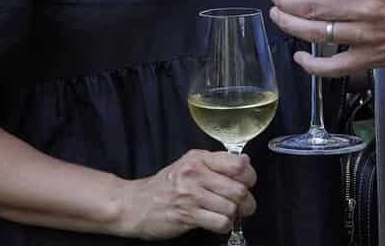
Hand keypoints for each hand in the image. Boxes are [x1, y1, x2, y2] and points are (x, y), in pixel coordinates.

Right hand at [116, 149, 255, 239]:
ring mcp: (191, 195)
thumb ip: (214, 163)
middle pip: (239, 189)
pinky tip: (215, 223)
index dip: (249, 176)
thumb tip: (244, 164)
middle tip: (242, 206)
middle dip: (247, 202)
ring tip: (225, 214)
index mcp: (199, 158)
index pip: (239, 163)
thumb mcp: (188, 164)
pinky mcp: (187, 215)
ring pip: (232, 208)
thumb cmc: (165, 186)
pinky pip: (220, 223)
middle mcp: (195, 173)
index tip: (246, 183)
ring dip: (234, 215)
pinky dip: (223, 226)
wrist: (135, 204)